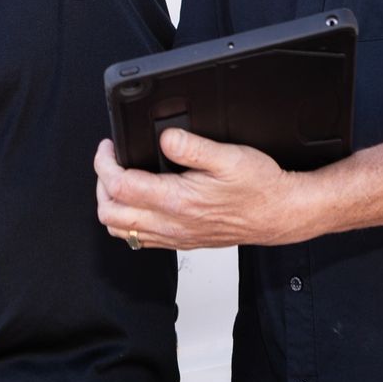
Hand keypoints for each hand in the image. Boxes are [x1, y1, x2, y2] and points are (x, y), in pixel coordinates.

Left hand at [93, 130, 318, 249]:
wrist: (280, 213)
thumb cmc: (259, 187)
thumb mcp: (229, 156)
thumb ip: (192, 146)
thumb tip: (164, 138)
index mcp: (178, 200)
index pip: (120, 186)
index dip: (105, 164)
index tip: (109, 148)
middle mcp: (172, 224)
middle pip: (111, 214)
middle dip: (101, 184)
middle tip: (110, 162)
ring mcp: (175, 236)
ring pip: (121, 231)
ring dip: (112, 205)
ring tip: (120, 180)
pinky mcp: (182, 242)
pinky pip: (140, 240)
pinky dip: (128, 221)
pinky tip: (139, 202)